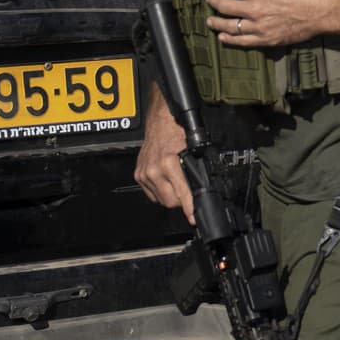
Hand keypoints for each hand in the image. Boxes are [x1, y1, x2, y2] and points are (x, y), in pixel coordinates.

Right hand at [134, 88, 193, 222]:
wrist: (161, 121)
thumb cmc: (177, 131)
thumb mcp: (192, 152)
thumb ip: (196, 173)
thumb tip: (202, 191)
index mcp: (168, 163)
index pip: (181, 194)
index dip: (189, 209)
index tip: (193, 219)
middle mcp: (154, 170)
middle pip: (170, 202)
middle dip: (181, 201)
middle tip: (187, 193)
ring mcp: (144, 173)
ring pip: (160, 199)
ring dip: (170, 196)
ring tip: (176, 183)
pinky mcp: (138, 174)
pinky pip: (151, 193)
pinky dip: (160, 190)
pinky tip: (165, 180)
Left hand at [205, 0, 335, 47]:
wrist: (321, 10)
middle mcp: (254, 9)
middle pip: (225, 6)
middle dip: (213, 0)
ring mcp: (259, 26)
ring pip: (230, 25)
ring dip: (217, 22)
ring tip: (209, 20)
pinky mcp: (266, 39)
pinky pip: (243, 41)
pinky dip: (230, 40)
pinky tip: (223, 37)